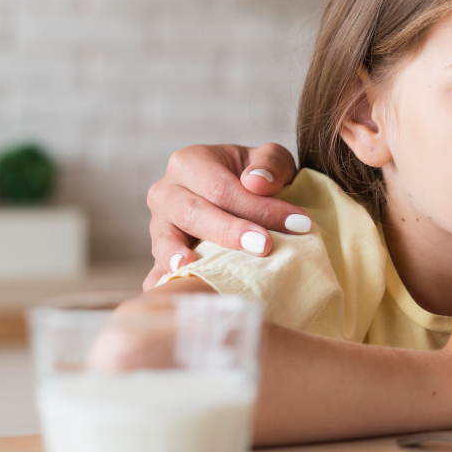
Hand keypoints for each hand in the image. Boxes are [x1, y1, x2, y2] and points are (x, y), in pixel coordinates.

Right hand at [144, 143, 305, 290]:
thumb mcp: (270, 159)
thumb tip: (256, 183)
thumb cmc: (255, 176)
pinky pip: (155, 269)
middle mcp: (166, 191)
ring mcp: (159, 224)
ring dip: (184, 257)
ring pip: (166, 240)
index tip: (296, 224)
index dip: (257, 207)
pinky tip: (171, 293)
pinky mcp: (160, 252)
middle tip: (264, 246)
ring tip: (195, 268)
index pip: (221, 187)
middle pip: (193, 212)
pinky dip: (161, 281)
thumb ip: (269, 163)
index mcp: (190, 162)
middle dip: (229, 232)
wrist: (239, 191)